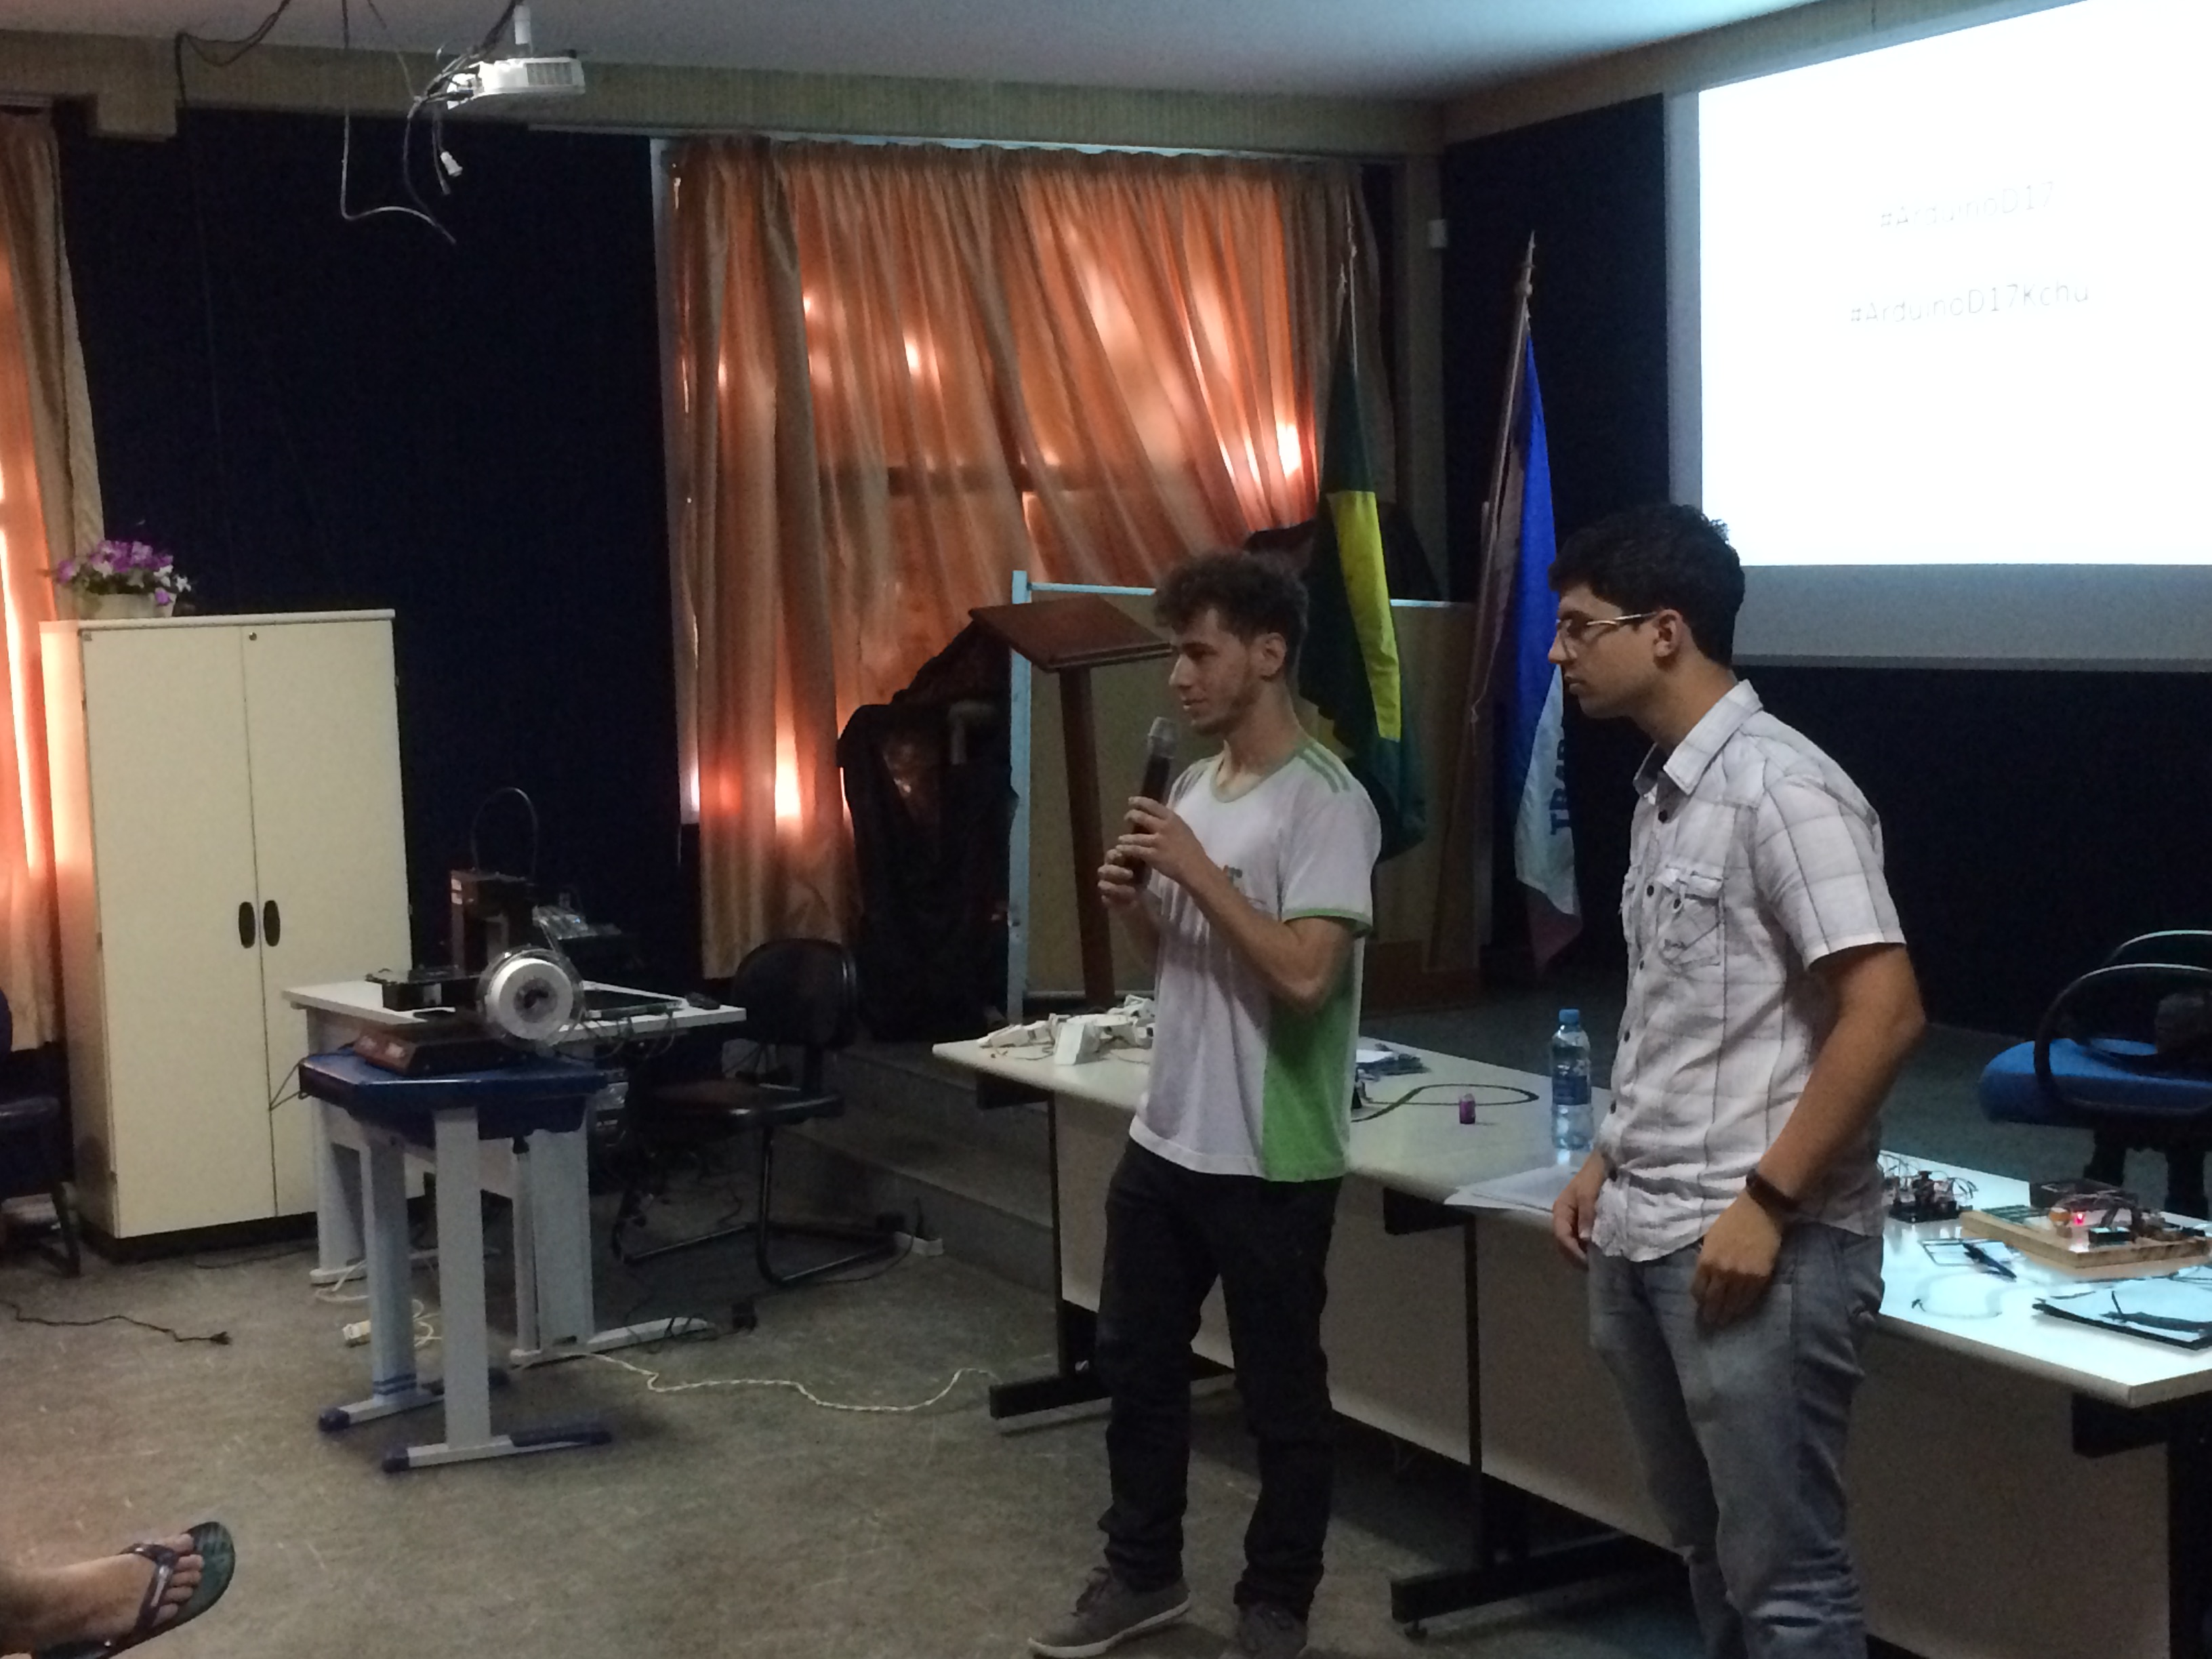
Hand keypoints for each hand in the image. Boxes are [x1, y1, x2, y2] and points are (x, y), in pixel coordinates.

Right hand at [1098, 856, 1141, 910]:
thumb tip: (1143, 844)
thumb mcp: (1143, 863)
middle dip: (1116, 871)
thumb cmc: (1141, 874)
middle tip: (1130, 874)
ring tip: (1133, 892)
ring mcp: (1105, 886)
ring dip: (1117, 888)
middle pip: (1103, 870)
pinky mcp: (1107, 900)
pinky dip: (1117, 901)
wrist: (1144, 893)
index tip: (1128, 858)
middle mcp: (1107, 872)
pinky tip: (1130, 902)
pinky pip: (1106, 900)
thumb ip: (1139, 855)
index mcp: (1114, 860)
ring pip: (1102, 885)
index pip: (1111, 855)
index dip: (1118, 856)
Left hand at [1113, 797, 1208, 891]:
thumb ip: (1171, 823)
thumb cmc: (1192, 850)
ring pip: (1134, 836)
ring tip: (1121, 839)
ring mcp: (1157, 841)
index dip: (1139, 801)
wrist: (1195, 868)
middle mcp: (1163, 827)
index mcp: (1172, 819)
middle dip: (1130, 816)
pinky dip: (1126, 849)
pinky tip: (1121, 849)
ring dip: (1125, 837)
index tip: (1131, 801)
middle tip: (1126, 818)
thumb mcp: (1183, 829)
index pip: (1152, 805)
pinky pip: (1134, 850)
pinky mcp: (1152, 855)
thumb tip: (1159, 818)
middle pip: (1140, 816)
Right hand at [1550, 1155, 1606, 1268]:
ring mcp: (1574, 1220)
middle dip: (1576, 1256)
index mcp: (1561, 1209)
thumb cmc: (1595, 1174)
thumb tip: (1585, 1239)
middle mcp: (1564, 1217)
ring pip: (1572, 1243)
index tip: (1588, 1261)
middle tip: (1594, 1266)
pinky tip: (1599, 1252)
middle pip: (1564, 1243)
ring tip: (1597, 1261)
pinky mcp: (1584, 1221)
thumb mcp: (1589, 1191)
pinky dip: (1588, 1248)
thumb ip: (1587, 1214)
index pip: (1561, 1236)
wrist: (1606, 1160)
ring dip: (1582, 1253)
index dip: (1572, 1251)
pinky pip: (1581, 1239)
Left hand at [1689, 1194, 1784, 1326]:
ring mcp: (1742, 1276)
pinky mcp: (1760, 1278)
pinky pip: (1749, 1299)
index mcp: (1706, 1260)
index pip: (1698, 1289)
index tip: (1700, 1305)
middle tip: (1710, 1323)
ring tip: (1724, 1322)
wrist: (1760, 1211)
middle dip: (1710, 1313)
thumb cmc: (1732, 1220)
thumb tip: (1704, 1277)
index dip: (1699, 1300)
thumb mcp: (1710, 1238)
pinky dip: (1743, 1307)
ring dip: (1727, 1314)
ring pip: (1732, 1303)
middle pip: (1713, 1300)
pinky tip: (1740, 1311)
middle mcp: (1722, 1271)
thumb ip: (1706, 1259)